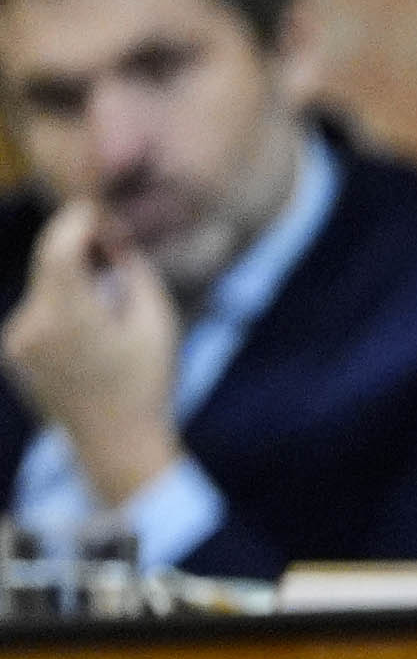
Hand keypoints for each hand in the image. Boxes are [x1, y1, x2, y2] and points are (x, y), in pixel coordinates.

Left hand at [1, 201, 179, 504]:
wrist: (115, 446)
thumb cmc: (147, 386)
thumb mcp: (158, 323)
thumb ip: (133, 271)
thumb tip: (112, 238)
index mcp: (69, 315)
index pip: (58, 244)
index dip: (78, 220)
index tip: (100, 212)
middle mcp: (32, 323)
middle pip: (49, 263)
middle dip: (79, 249)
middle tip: (114, 252)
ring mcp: (17, 339)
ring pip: (44, 286)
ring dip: (72, 281)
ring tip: (110, 308)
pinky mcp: (15, 352)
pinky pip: (37, 311)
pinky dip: (62, 306)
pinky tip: (92, 334)